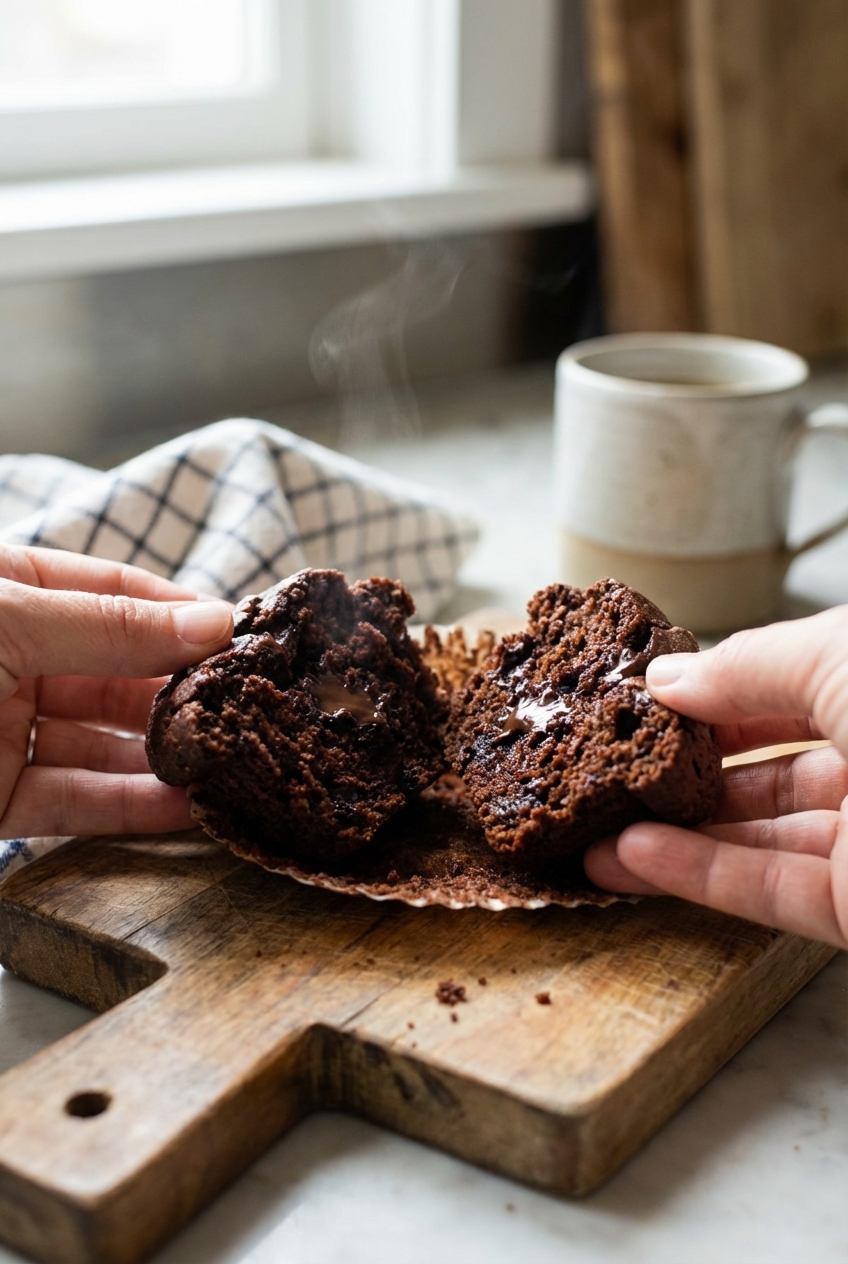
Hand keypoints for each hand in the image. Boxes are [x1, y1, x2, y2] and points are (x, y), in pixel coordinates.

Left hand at [0, 546, 232, 838]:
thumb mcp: (6, 621)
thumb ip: (109, 626)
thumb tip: (214, 623)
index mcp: (6, 593)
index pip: (110, 590)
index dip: (176, 611)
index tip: (242, 636)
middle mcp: (8, 659)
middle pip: (115, 672)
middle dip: (180, 689)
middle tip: (247, 707)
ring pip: (100, 744)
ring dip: (163, 756)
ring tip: (227, 762)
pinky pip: (70, 802)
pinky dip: (128, 808)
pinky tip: (183, 808)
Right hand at [584, 606, 847, 948]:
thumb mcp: (836, 655)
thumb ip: (744, 666)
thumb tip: (668, 678)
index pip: (782, 688)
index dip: (709, 692)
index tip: (635, 700)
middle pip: (764, 766)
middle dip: (682, 768)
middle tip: (602, 768)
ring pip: (756, 835)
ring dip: (671, 832)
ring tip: (592, 825)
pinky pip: (767, 890)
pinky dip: (696, 877)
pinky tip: (631, 859)